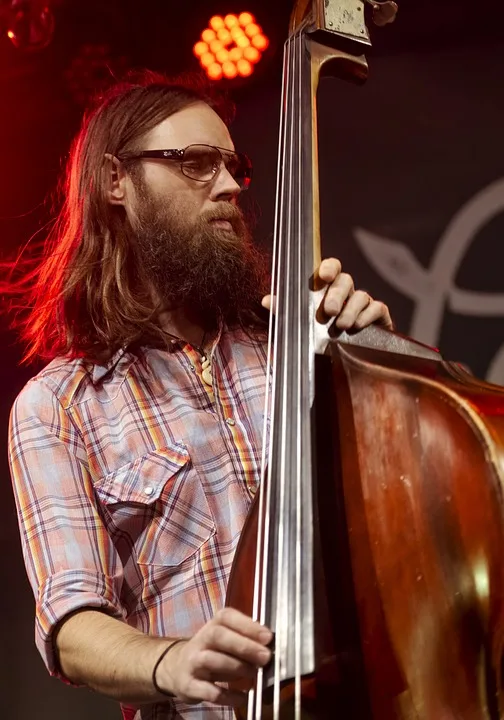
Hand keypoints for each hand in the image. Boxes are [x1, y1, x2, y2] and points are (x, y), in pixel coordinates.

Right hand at [157, 608, 271, 706]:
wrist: (177, 668)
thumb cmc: (212, 650)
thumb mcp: (226, 639)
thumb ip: (246, 639)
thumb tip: (271, 646)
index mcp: (214, 624)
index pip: (227, 617)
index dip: (248, 625)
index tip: (268, 637)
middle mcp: (201, 639)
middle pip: (219, 636)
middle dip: (244, 646)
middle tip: (265, 657)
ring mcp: (192, 662)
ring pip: (211, 660)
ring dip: (236, 667)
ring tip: (254, 674)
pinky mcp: (188, 685)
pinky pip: (208, 691)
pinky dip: (228, 695)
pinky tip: (243, 697)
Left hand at [262, 257, 392, 330]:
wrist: (341, 366)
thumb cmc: (318, 340)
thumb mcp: (297, 327)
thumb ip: (284, 313)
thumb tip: (266, 300)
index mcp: (327, 290)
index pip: (331, 268)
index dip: (329, 268)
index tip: (324, 277)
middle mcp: (346, 293)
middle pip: (345, 280)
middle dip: (337, 294)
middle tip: (329, 312)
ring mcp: (363, 304)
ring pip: (361, 295)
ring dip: (351, 309)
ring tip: (342, 326)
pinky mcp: (378, 318)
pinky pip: (377, 308)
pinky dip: (368, 315)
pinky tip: (358, 326)